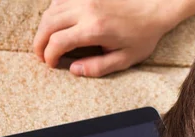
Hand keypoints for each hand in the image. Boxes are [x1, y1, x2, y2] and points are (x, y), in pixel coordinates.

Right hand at [33, 0, 182, 76]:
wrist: (155, 8)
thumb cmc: (142, 35)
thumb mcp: (125, 58)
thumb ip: (98, 67)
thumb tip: (74, 70)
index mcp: (94, 29)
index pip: (58, 42)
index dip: (49, 55)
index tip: (51, 64)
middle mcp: (86, 10)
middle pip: (48, 24)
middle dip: (39, 42)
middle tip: (41, 56)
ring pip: (51, 10)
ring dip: (44, 28)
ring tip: (46, 42)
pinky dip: (54, 12)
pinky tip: (58, 24)